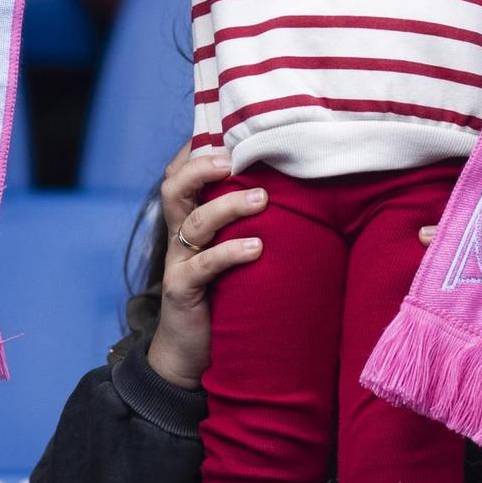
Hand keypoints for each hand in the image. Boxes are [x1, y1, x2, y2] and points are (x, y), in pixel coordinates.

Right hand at [143, 145, 263, 389]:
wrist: (192, 353)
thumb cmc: (226, 291)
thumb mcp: (239, 248)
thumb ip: (257, 220)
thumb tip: (307, 188)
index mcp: (192, 217)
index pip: (182, 171)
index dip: (196, 148)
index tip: (228, 129)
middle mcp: (180, 234)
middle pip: (175, 186)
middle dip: (200, 166)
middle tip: (234, 157)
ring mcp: (178, 262)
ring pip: (192, 221)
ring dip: (227, 205)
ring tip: (261, 199)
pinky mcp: (182, 291)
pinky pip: (200, 267)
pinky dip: (228, 253)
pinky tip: (255, 248)